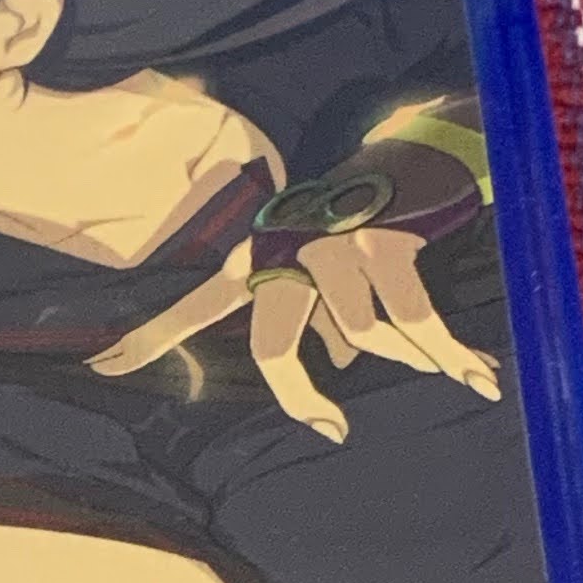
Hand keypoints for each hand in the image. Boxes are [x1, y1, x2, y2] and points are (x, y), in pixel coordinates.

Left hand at [91, 217, 500, 443]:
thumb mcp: (329, 273)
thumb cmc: (366, 223)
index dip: (153, 339)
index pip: (198, 305)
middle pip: (275, 348)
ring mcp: (332, 242)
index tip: (105, 365)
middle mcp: (286, 250)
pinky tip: (477, 374)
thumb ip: (319, 320)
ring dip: (414, 353)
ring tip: (451, 361)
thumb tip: (337, 364)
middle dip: (302, 396)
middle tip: (332, 430)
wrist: (419, 152)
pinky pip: (414, 319)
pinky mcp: (384, 236)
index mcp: (261, 260)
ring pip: (363, 336)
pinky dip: (448, 352)